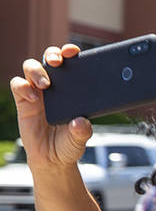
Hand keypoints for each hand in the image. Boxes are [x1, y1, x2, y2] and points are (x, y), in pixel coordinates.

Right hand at [10, 44, 92, 168]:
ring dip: (37, 70)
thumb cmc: (68, 143)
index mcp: (72, 89)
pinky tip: (33, 97)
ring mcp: (37, 92)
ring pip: (31, 67)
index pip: (71, 65)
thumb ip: (82, 131)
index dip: (70, 53)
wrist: (52, 159)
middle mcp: (54, 87)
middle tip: (57, 62)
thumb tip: (82, 122)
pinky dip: (23, 86)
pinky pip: (18, 84)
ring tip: (46, 85)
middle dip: (53, 54)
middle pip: (49, 59)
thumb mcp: (80, 138)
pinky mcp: (23, 101)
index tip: (74, 52)